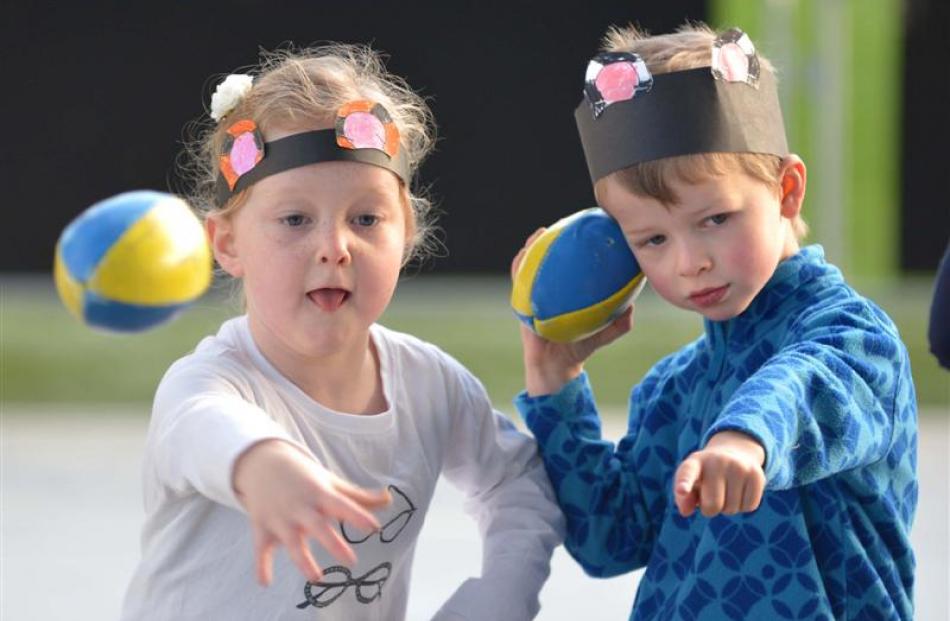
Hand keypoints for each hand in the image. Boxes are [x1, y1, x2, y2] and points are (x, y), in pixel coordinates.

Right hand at [232, 439, 390, 584]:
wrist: (264, 463)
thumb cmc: (306, 478)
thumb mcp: (331, 483)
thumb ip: (358, 497)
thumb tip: (389, 500)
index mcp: (320, 494)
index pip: (342, 505)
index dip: (358, 516)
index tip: (374, 528)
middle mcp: (301, 507)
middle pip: (318, 526)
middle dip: (333, 544)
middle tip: (352, 562)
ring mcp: (280, 518)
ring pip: (291, 542)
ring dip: (302, 560)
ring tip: (317, 578)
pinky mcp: (262, 527)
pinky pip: (261, 549)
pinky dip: (261, 565)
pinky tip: (265, 582)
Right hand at [512, 228, 633, 395]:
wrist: (556, 368)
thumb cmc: (580, 348)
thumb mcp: (603, 334)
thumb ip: (618, 324)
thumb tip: (631, 306)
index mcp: (571, 293)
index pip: (576, 264)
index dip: (580, 246)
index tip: (591, 227)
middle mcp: (554, 289)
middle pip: (554, 257)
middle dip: (558, 237)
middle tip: (566, 222)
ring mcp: (536, 294)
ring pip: (533, 264)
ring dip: (534, 247)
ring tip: (540, 234)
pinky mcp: (521, 303)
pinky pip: (518, 282)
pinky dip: (519, 269)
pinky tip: (523, 259)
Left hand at [673, 431, 765, 516]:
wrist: (735, 453)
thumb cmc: (706, 475)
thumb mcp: (691, 482)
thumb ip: (684, 498)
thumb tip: (685, 511)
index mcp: (695, 462)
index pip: (687, 473)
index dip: (684, 483)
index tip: (681, 491)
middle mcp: (716, 461)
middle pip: (713, 506)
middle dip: (711, 509)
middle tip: (711, 495)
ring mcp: (738, 466)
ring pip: (732, 509)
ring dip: (728, 507)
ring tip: (726, 489)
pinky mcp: (756, 474)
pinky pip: (749, 506)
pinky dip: (743, 505)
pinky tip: (740, 490)